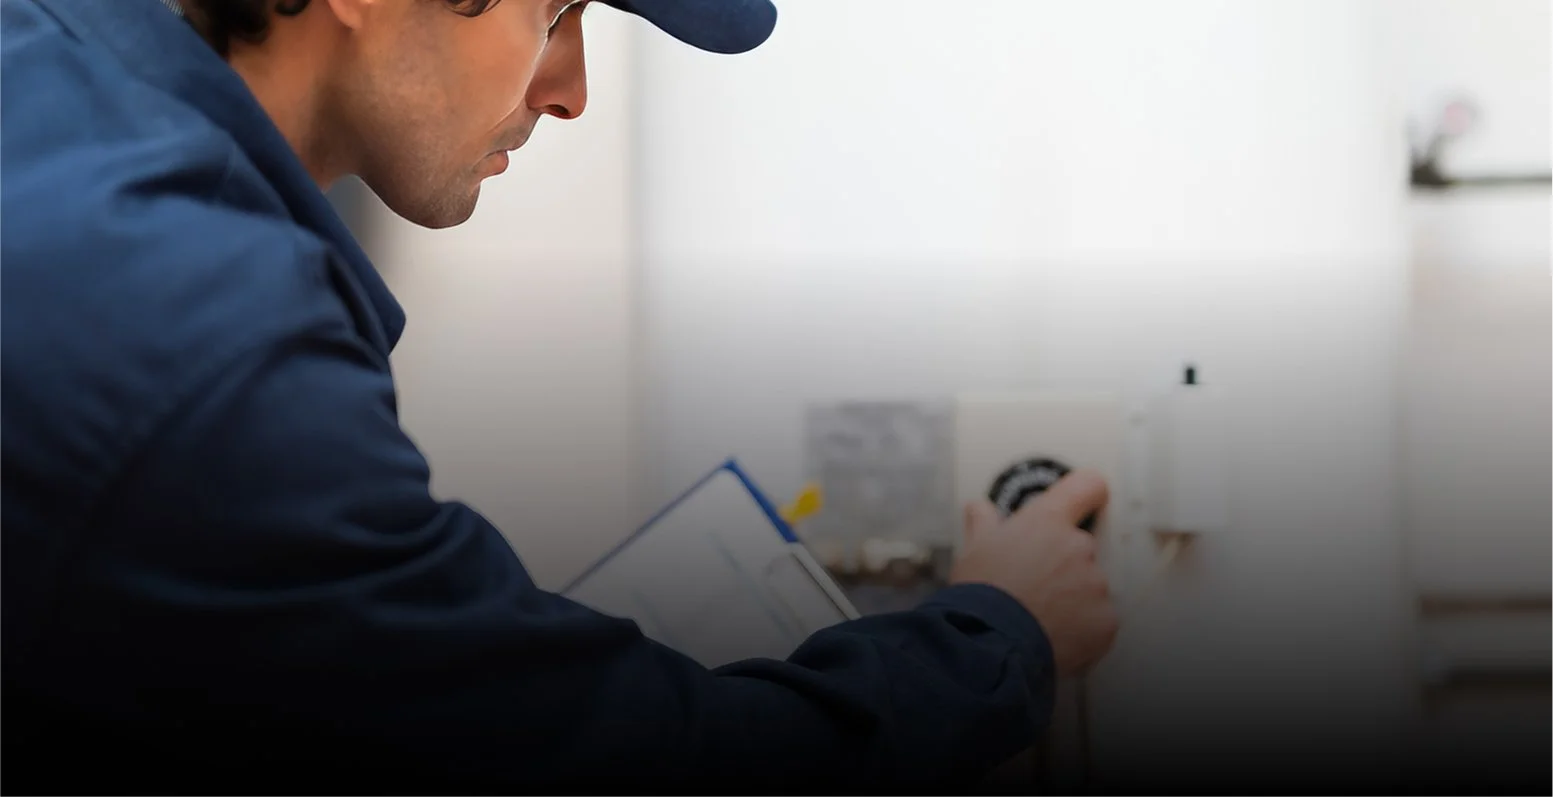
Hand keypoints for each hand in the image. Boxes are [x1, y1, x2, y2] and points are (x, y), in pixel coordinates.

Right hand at [948, 469, 1118, 675]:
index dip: (1085, 494)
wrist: (991, 644)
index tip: (1081, 503)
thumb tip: (979, 508)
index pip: (1086, 486)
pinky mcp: (1106, 621)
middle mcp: (1079, 546)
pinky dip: (1081, 629)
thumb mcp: (974, 549)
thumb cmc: (981, 592)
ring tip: (1038, 619)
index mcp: (1048, 522)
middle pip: (1081, 547)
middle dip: (1062, 565)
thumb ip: (984, 523)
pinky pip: (1098, 621)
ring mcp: (1097, 585)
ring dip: (1071, 600)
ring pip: (1089, 587)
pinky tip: (1053, 637)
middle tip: (1033, 587)